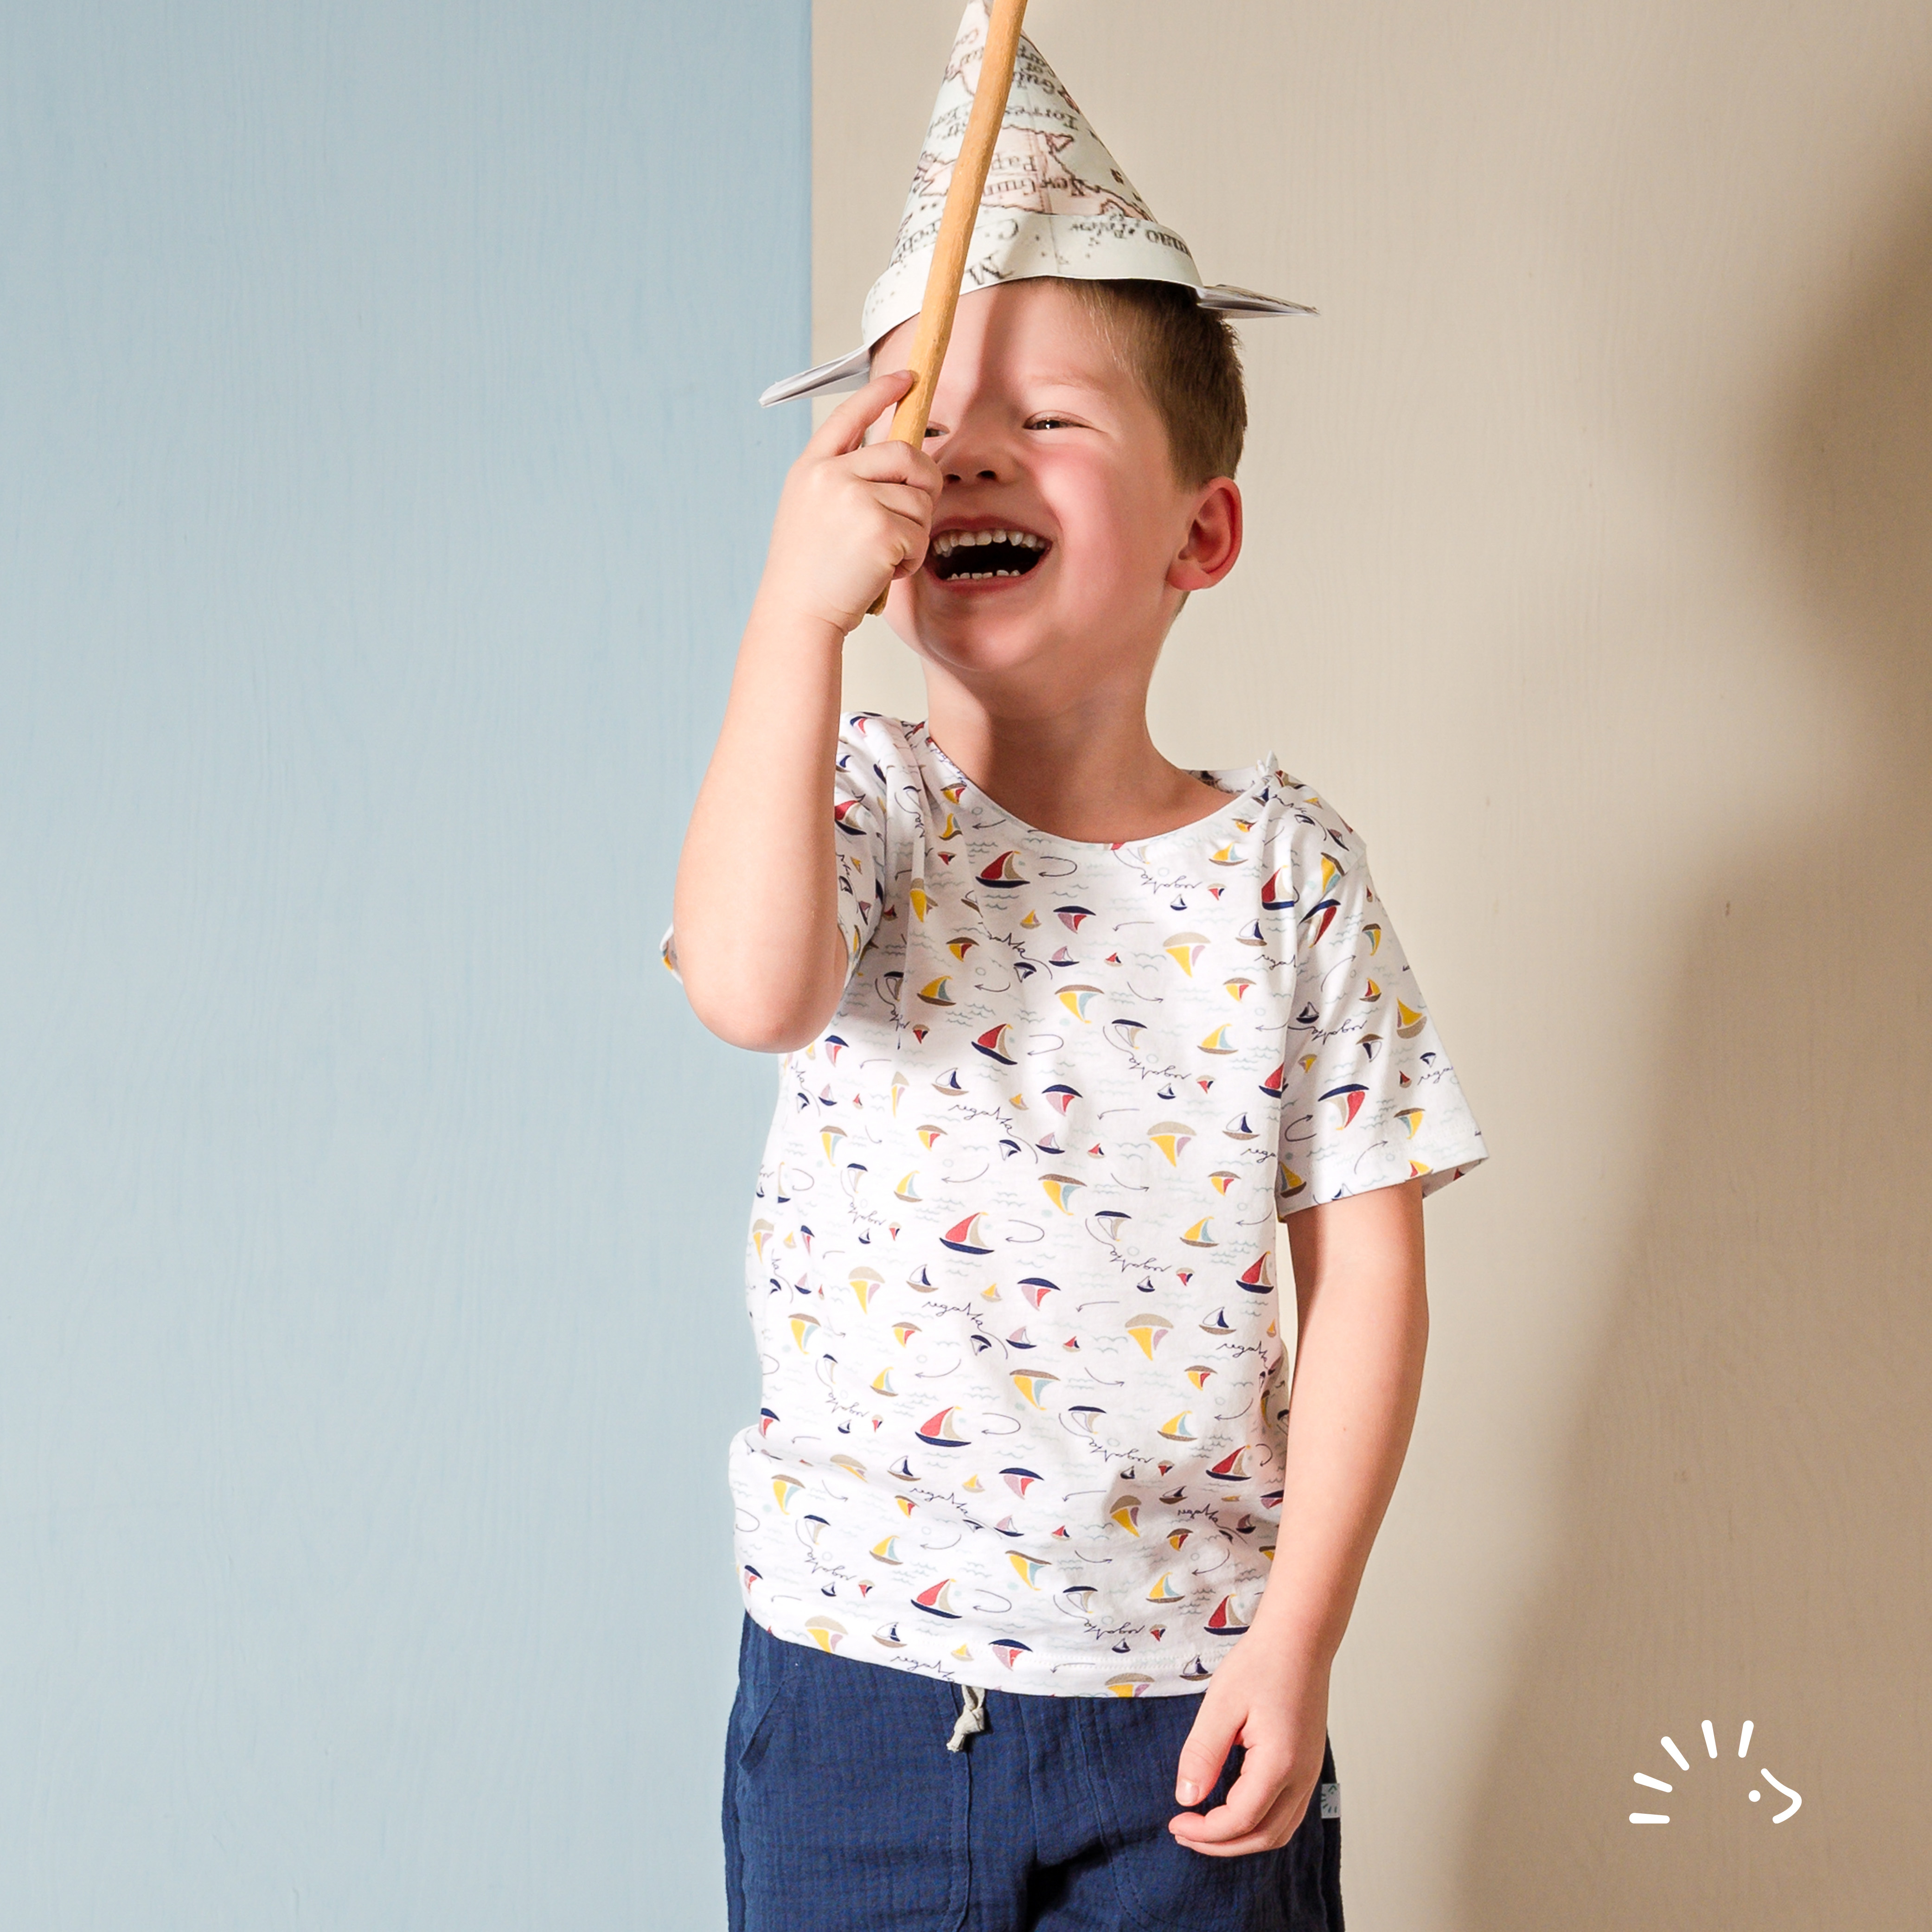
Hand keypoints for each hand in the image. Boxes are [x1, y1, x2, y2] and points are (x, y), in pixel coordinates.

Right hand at [756, 369, 942, 634]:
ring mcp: (855, 500)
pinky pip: (921, 534)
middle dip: (925, 480)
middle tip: (921, 505)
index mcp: (812, 467)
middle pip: (905, 454)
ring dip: (914, 533)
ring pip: (919, 501)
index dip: (882, 393)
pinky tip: (884, 572)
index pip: (851, 415)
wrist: (798, 614)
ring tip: (882, 556)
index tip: (907, 379)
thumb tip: (901, 463)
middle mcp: (831, 475)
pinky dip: (911, 558)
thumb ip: (846, 480)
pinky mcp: (880, 530)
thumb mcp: (813, 510)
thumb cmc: (809, 571)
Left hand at [1167, 1630, 1329, 1855]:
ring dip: (1241, 1839)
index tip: (1175, 1822)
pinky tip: (1233, 1811)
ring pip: (1279, 1831)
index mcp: (1280, 1764)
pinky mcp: (1308, 1766)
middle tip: (1183, 1833)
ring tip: (1204, 1830)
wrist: (1300, 1639)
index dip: (1205, 1831)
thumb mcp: (1221, 1705)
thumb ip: (1203, 1754)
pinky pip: (1287, 1813)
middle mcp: (1302, 1777)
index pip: (1241, 1820)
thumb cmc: (1261, 1664)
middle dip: (1220, 1845)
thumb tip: (1186, 1798)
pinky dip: (1258, 1824)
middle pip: (1264, 1837)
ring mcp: (1310, 1774)